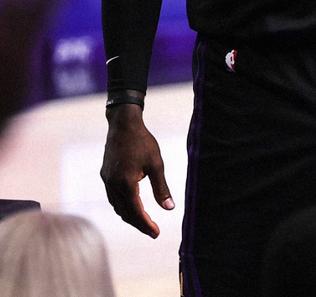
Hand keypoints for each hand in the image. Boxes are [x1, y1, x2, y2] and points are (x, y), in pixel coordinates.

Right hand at [100, 105, 173, 237]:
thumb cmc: (142, 142)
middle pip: (125, 213)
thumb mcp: (156, 164)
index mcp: (126, 183)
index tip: (156, 233)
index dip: (146, 225)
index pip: (136, 212)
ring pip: (117, 206)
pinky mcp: (105, 175)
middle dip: (139, 224)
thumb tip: (169, 208)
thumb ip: (161, 188)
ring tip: (144, 220)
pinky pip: (113, 197)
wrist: (123, 124)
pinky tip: (132, 204)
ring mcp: (107, 180)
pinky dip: (123, 205)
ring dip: (130, 215)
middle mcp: (113, 185)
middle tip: (153, 231)